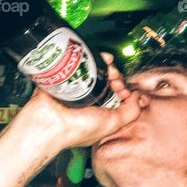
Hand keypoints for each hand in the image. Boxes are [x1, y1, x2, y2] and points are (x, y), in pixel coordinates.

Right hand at [15, 52, 140, 151]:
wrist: (49, 123)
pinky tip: (103, 58)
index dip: (126, 91)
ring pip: (99, 71)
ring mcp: (78, 88)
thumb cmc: (76, 129)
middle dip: (118, 78)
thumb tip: (137, 95)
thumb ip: (130, 111)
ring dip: (109, 67)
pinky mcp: (67, 76)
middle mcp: (91, 101)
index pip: (119, 97)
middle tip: (116, 82)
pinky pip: (84, 62)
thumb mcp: (112, 124)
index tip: (125, 92)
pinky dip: (95, 57)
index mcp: (101, 114)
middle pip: (110, 81)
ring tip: (108, 71)